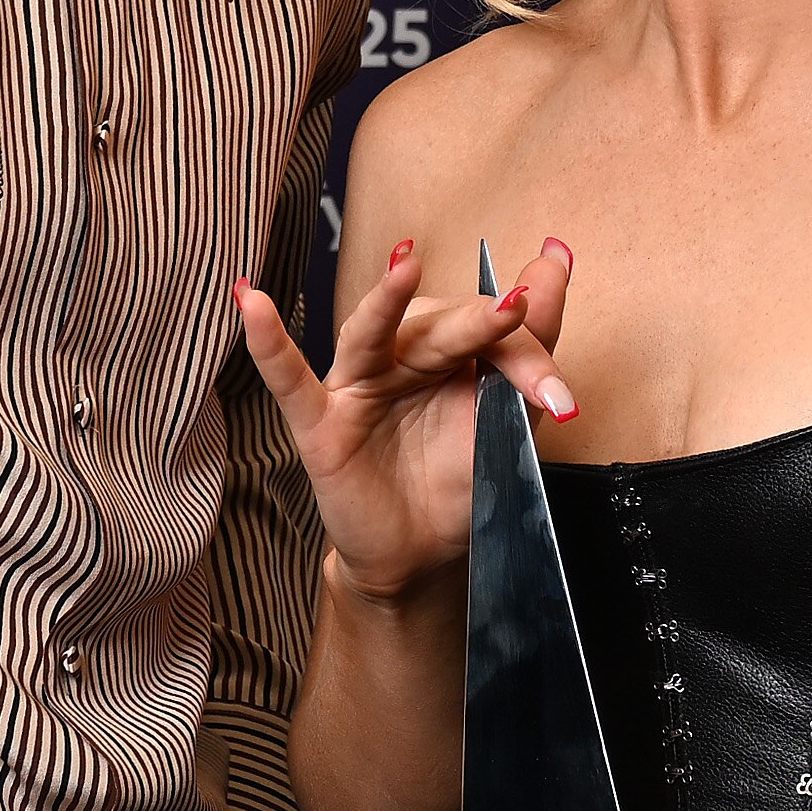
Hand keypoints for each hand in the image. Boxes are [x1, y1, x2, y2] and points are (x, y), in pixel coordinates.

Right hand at [232, 237, 576, 601]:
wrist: (423, 554)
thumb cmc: (457, 478)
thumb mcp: (506, 417)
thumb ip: (530, 347)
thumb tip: (556, 257)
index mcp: (446, 350)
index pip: (487, 330)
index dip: (526, 357)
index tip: (559, 398)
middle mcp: (398, 357)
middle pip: (438, 328)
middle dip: (480, 327)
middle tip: (517, 311)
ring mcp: (356, 386)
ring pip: (372, 335)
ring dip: (387, 299)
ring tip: (407, 264)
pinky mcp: (320, 424)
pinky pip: (291, 380)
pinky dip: (269, 343)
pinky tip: (252, 302)